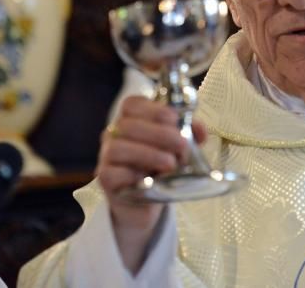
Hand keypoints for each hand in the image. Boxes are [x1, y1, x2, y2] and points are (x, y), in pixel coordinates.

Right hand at [97, 95, 206, 271]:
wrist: (146, 200)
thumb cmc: (160, 166)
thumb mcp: (178, 148)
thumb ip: (190, 134)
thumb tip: (200, 129)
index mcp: (131, 119)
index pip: (132, 104)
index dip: (154, 109)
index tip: (174, 119)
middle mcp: (114, 134)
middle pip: (128, 125)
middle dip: (159, 133)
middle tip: (182, 146)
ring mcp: (107, 156)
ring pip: (118, 147)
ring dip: (149, 154)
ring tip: (171, 164)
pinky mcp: (105, 179)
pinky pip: (111, 173)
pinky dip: (132, 174)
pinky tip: (150, 179)